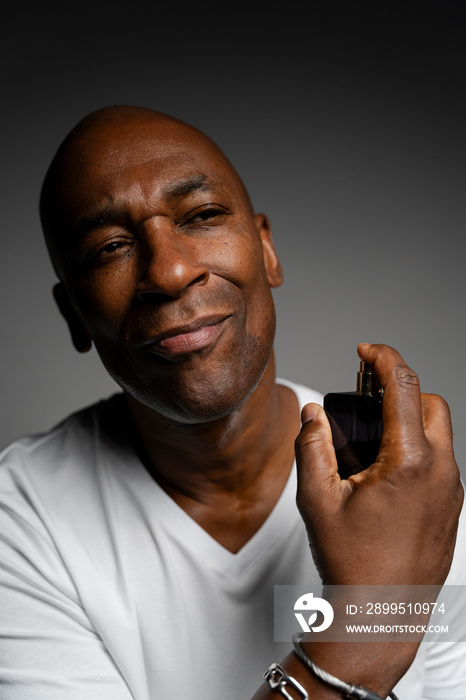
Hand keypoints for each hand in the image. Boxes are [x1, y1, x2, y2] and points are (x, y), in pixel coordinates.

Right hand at [295, 343, 462, 586]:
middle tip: (366, 393)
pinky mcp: (452, 506)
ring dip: (410, 417)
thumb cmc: (352, 563)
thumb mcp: (317, 499)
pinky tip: (385, 467)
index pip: (403, 385)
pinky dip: (417, 445)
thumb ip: (312, 445)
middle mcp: (441, 471)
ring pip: (440, 431)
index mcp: (410, 462)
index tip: (365, 350)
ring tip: (372, 432)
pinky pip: (441, 458)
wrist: (382, 616)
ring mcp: (451, 490)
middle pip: (430, 402)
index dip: (382, 357)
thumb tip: (313, 413)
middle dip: (400, 387)